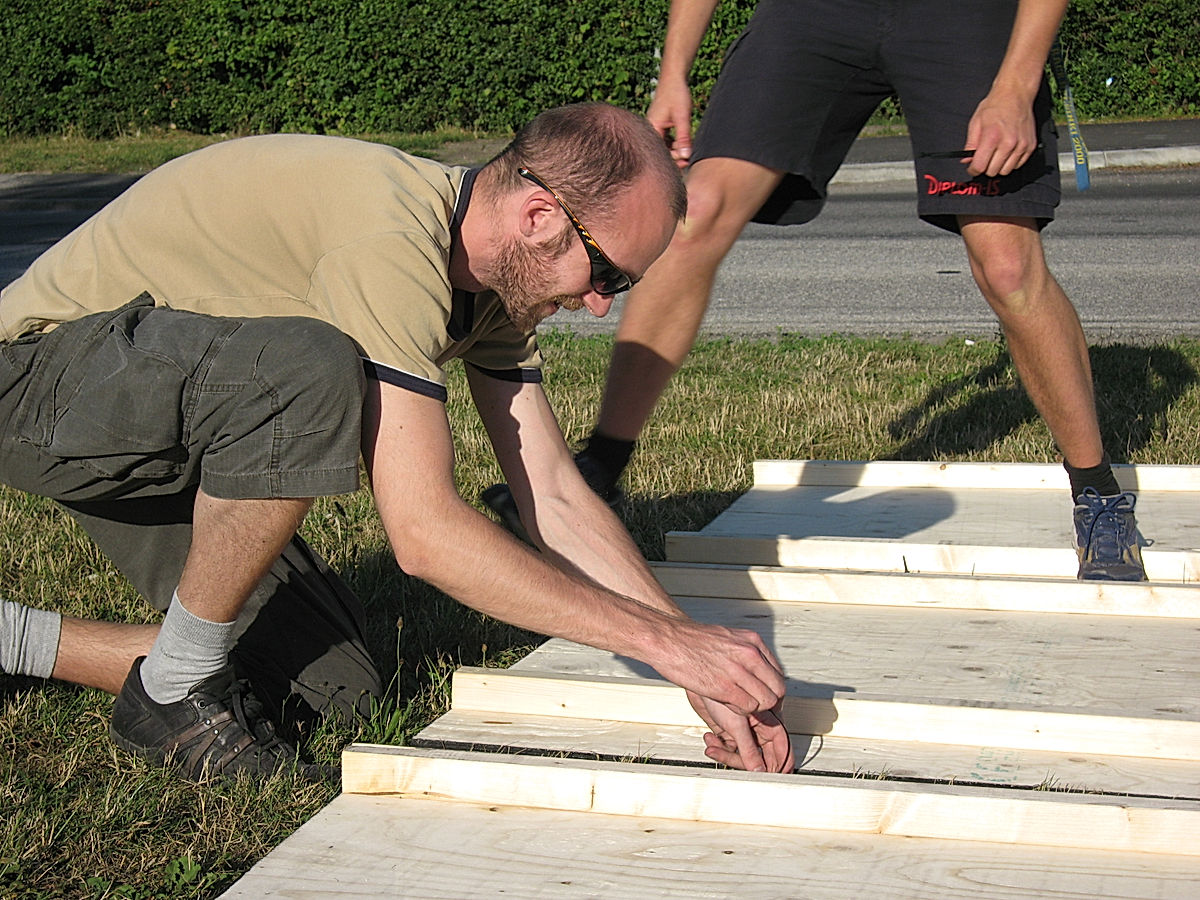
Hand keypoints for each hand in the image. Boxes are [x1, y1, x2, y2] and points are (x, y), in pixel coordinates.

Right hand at [646, 75, 694, 168]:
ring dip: (675, 150)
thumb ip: (683, 137)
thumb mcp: (682, 117)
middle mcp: (650, 130)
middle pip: (661, 151)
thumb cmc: (676, 94)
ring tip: (687, 149)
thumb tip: (685, 156)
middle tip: (688, 159)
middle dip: (675, 156)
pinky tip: (683, 142)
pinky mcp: (660, 125)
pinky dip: (674, 143)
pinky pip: (666, 140)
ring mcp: (654, 128)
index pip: (660, 153)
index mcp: (652, 129)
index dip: (673, 160)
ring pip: (664, 146)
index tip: (686, 161)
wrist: (673, 78)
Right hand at [652, 619, 786, 715]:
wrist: (667, 639)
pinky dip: (740, 712)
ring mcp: (738, 671)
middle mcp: (750, 654)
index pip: (778, 673)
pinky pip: (747, 707)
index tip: (764, 695)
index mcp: (752, 641)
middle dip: (769, 702)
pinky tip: (728, 703)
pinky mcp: (724, 687)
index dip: (772, 689)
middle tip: (756, 706)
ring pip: (766, 702)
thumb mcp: (728, 638)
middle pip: (777, 689)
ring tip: (738, 703)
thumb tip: (757, 669)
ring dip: (754, 708)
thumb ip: (745, 653)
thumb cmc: (691, 640)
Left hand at [687, 691, 794, 772]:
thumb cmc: (720, 688)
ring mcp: (743, 729)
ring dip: (728, 753)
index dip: (777, 763)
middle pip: (761, 755)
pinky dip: (719, 747)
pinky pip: (728, 747)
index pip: (780, 748)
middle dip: (747, 761)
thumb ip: (749, 749)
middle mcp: (757, 726)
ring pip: (743, 753)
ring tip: (713, 747)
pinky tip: (710, 739)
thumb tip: (758, 770)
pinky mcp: (728, 730)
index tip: (768, 775)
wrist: (699, 677)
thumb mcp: (736, 724)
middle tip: (732, 763)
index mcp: (768, 721)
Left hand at [963, 88, 1038, 177]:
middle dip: (985, 167)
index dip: (973, 169)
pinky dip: (1011, 162)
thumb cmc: (996, 106)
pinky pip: (1018, 165)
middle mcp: (1008, 143)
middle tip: (984, 158)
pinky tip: (1007, 151)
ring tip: (996, 154)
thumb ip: (970, 145)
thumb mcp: (976, 123)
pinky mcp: (1030, 146)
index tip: (972, 167)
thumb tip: (966, 160)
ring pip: (1006, 171)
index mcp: (992, 137)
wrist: (1015, 94)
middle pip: (992, 171)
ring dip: (999, 166)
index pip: (980, 167)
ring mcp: (1021, 145)